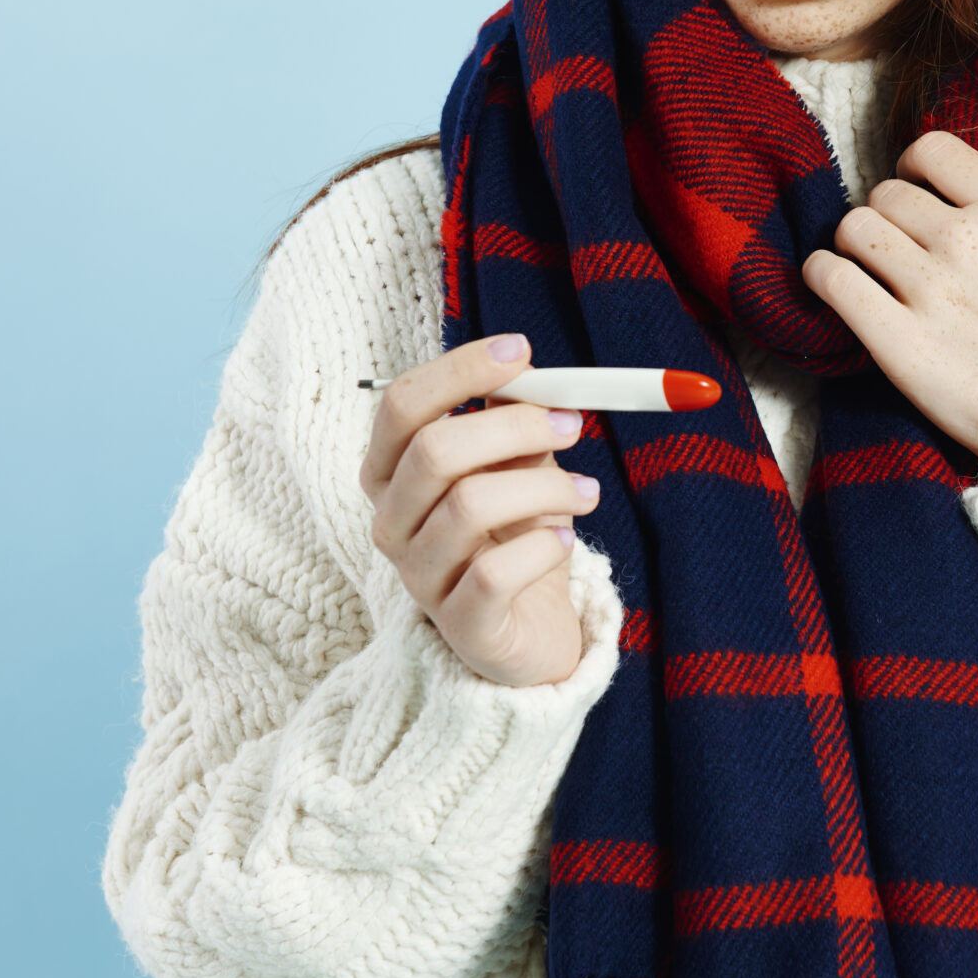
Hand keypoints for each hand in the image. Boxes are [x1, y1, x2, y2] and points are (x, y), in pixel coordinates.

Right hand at [360, 334, 594, 686]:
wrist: (529, 628)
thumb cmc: (514, 535)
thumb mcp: (515, 468)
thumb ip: (513, 421)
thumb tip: (526, 367)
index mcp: (392, 471)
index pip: (402, 404)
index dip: (459, 370)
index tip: (521, 349)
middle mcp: (391, 521)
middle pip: (434, 451)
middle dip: (513, 426)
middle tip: (574, 423)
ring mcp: (418, 576)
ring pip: (468, 506)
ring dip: (543, 487)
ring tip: (586, 491)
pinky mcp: (459, 624)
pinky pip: (494, 574)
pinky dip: (541, 548)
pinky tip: (564, 540)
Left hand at [800, 133, 977, 479]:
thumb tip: (936, 205)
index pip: (931, 148)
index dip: (910, 170)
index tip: (912, 193)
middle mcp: (969, 239)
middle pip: (884, 193)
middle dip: (883, 219)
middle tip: (895, 253)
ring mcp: (931, 290)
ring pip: (852, 227)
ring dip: (852, 248)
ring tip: (868, 274)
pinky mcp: (897, 342)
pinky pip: (830, 277)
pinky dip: (821, 277)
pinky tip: (834, 290)